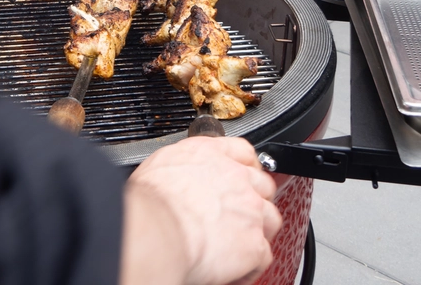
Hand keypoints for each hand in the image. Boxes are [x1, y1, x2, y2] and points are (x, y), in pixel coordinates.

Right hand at [120, 137, 280, 284]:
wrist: (157, 230)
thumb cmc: (150, 201)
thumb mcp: (160, 165)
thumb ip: (181, 167)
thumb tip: (178, 177)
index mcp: (210, 154)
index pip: (242, 151)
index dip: (245, 166)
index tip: (242, 175)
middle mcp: (235, 178)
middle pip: (263, 184)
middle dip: (254, 199)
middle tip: (238, 214)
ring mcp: (250, 210)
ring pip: (270, 219)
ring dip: (257, 231)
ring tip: (237, 244)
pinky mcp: (254, 244)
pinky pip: (263, 255)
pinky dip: (251, 265)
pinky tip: (234, 269)